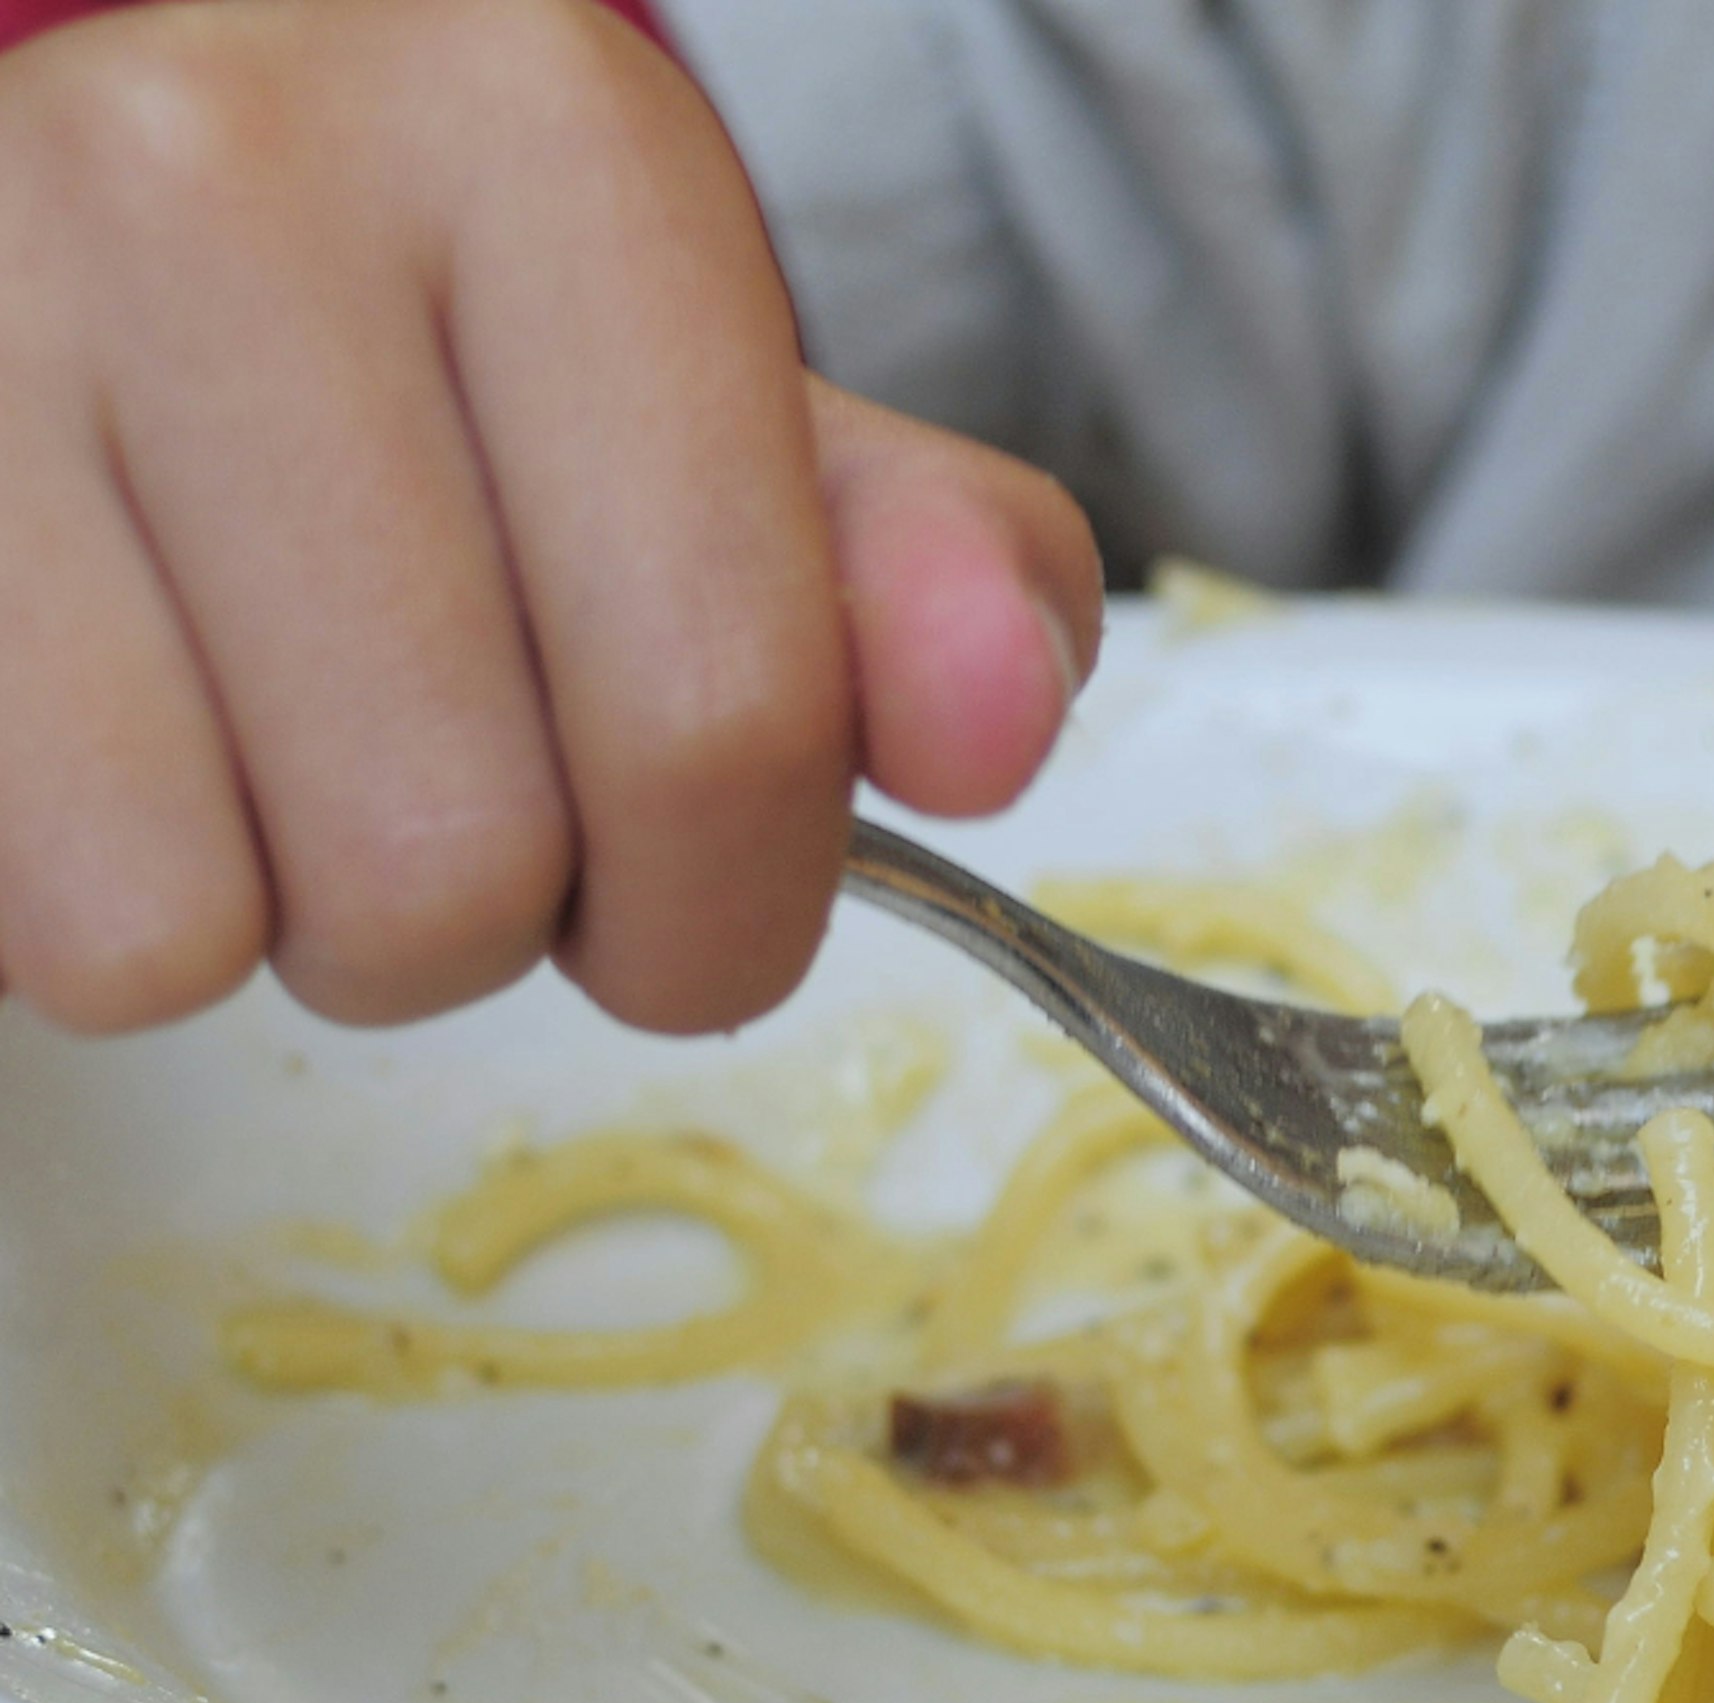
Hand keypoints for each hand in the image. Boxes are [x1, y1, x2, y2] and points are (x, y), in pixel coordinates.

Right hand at [0, 0, 1102, 1036]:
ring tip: (287, 753)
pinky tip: (137, 739)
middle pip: (472, 851)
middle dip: (509, 926)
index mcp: (542, 137)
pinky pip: (76, 925)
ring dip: (306, 923)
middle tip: (457, 794)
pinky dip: (128, 913)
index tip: (701, 885)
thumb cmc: (435, 376)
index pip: (723, 708)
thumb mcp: (723, 428)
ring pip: (245, 916)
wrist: (72, 255)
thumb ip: (923, 582)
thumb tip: (994, 722)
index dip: (733, 903)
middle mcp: (234, 170)